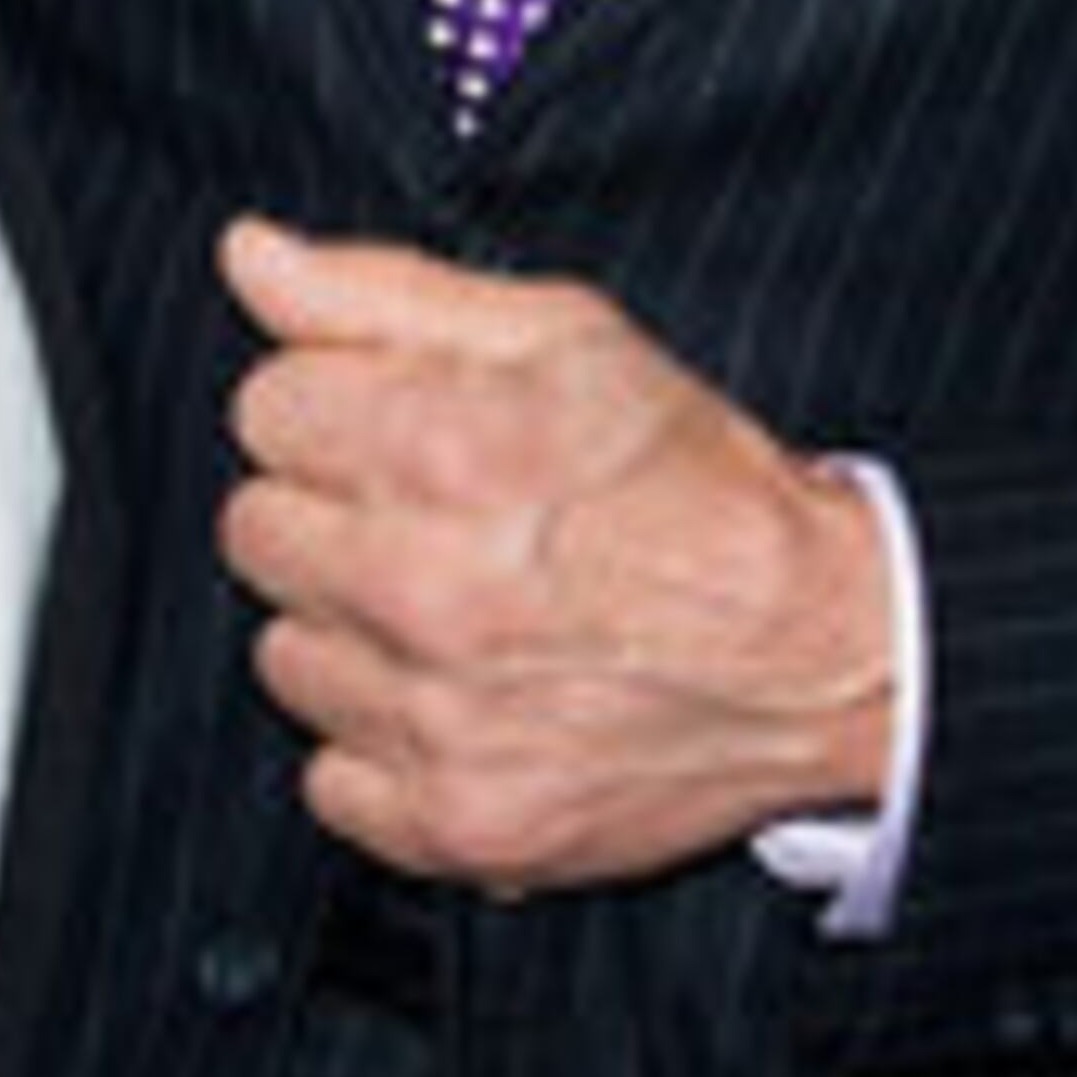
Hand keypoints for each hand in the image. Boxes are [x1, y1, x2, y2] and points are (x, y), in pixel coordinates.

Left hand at [217, 216, 892, 894]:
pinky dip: (386, 749)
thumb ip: (383, 292)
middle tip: (437, 519)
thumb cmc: (701, 486)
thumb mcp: (565, 336)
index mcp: (439, 450)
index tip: (407, 428)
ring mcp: (434, 719)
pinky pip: (331, 782)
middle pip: (256, 531)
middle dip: (334, 513)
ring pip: (286, 656)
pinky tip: (463, 703)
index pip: (266, 408)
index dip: (339, 406)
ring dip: (353, 634)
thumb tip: (250, 254)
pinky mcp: (455, 822)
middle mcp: (421, 589)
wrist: (827, 649)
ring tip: (460, 613)